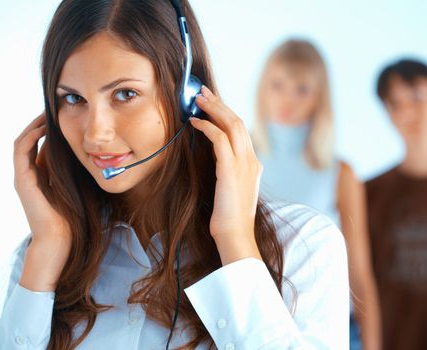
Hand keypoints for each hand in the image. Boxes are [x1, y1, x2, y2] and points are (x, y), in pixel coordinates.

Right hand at [13, 111, 71, 246]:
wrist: (60, 238)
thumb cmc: (71, 215)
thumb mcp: (74, 185)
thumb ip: (73, 169)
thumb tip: (85, 149)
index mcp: (40, 174)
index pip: (40, 144)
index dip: (49, 128)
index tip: (63, 115)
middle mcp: (29, 173)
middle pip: (29, 139)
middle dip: (40, 122)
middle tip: (53, 108)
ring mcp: (22, 176)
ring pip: (22, 142)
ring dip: (33, 125)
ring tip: (46, 112)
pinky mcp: (21, 181)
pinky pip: (21, 152)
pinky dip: (30, 137)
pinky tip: (42, 128)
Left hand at [190, 86, 262, 264]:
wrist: (235, 235)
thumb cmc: (229, 217)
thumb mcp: (231, 189)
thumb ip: (228, 171)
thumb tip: (215, 157)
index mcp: (253, 164)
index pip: (240, 131)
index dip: (225, 113)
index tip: (211, 103)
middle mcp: (251, 159)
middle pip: (237, 121)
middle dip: (219, 103)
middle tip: (203, 91)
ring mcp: (244, 163)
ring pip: (232, 124)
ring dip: (214, 108)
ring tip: (198, 98)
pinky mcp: (231, 169)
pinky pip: (219, 139)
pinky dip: (207, 126)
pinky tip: (194, 122)